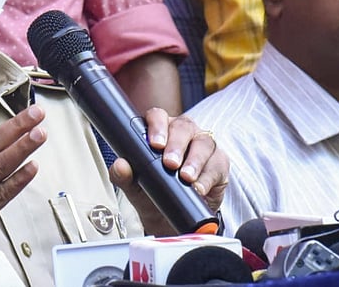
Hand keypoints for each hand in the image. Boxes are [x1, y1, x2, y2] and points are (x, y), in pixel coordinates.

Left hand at [109, 109, 228, 235]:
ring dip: (194, 161)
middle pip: (183, 127)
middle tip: (170, 163)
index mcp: (160, 131)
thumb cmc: (153, 195)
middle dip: (176, 145)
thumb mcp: (135, 188)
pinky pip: (217, 164)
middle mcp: (183, 134)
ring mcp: (203, 146)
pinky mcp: (219, 163)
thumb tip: (120, 166)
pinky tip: (199, 188)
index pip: (158, 116)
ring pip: (203, 143)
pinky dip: (208, 177)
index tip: (155, 144)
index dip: (157, 126)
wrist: (170, 221)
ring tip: (185, 177)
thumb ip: (123, 176)